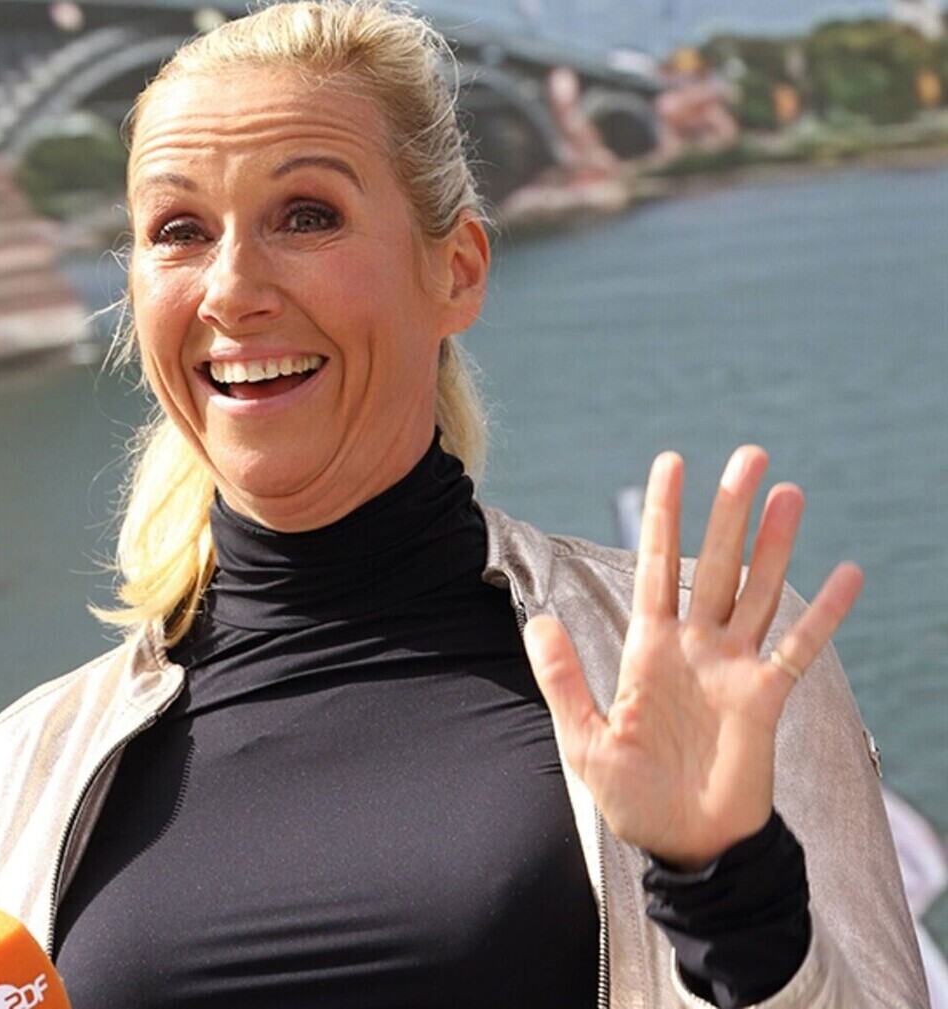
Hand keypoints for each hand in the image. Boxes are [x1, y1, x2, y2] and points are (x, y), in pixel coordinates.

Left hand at [524, 446, 862, 868]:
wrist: (683, 845)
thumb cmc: (631, 796)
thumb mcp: (584, 739)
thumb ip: (564, 679)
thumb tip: (540, 620)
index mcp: (648, 648)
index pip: (655, 566)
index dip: (663, 516)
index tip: (671, 464)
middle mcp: (694, 647)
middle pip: (714, 564)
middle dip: (728, 511)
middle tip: (749, 454)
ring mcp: (733, 669)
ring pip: (757, 592)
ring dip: (774, 545)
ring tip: (788, 493)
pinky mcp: (766, 699)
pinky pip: (799, 648)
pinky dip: (824, 614)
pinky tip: (847, 576)